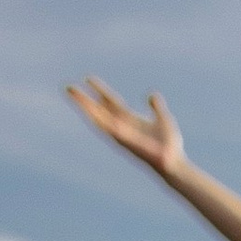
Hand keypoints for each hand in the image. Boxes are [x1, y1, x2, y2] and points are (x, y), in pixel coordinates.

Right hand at [67, 79, 185, 177]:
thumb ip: (156, 107)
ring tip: (72, 95)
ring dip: (84, 107)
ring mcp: (120, 134)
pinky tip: (89, 112)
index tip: (88, 78)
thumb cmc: (169, 144)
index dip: (99, 89)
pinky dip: (100, 121)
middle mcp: (121, 126)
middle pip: (98, 109)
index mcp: (129, 119)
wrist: (173, 162)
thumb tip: (152, 94)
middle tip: (68, 87)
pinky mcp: (124, 142)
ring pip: (97, 118)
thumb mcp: (163, 119)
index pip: (110, 101)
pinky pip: (109, 129)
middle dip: (83, 99)